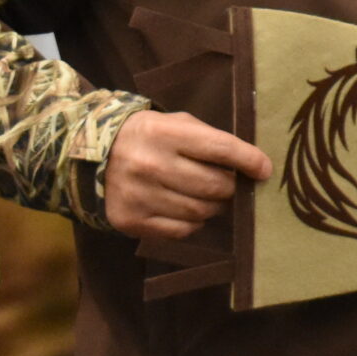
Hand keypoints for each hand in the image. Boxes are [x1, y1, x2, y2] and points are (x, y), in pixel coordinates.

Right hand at [104, 109, 272, 239]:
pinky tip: (185, 209)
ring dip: (212, 206)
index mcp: (165, 134)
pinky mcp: (131, 220)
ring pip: (201, 212)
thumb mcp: (176, 124)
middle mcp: (150, 165)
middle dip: (230, 188)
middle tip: (228, 184)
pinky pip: (182, 230)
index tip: (264, 170)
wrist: (92, 156)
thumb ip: (211, 140)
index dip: (249, 161)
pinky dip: (192, 223)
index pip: (221, 149)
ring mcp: (139, 195)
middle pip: (214, 186)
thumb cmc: (149, 137)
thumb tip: (253, 165)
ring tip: (205, 196)